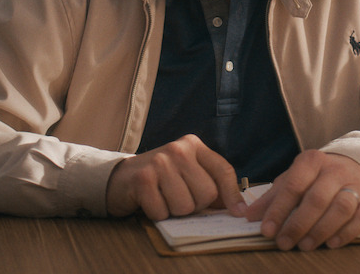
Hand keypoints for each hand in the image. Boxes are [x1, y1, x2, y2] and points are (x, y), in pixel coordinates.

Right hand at [105, 134, 244, 220]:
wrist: (121, 177)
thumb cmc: (161, 179)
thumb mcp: (188, 174)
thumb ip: (212, 186)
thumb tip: (237, 209)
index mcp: (194, 145)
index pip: (223, 170)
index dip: (232, 195)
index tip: (238, 213)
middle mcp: (178, 149)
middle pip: (207, 194)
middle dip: (195, 206)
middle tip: (178, 198)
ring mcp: (160, 162)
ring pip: (186, 206)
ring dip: (174, 211)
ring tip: (163, 198)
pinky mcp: (143, 179)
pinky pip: (163, 212)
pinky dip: (157, 214)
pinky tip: (150, 201)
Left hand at [245, 150, 359, 250]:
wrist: (357, 165)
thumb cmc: (318, 177)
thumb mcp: (294, 178)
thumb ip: (272, 197)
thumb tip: (247, 216)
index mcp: (312, 161)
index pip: (293, 185)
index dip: (278, 210)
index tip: (266, 230)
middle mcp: (335, 170)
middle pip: (317, 198)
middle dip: (298, 224)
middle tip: (285, 243)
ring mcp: (356, 184)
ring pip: (341, 207)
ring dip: (321, 230)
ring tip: (305, 245)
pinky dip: (347, 233)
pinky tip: (331, 244)